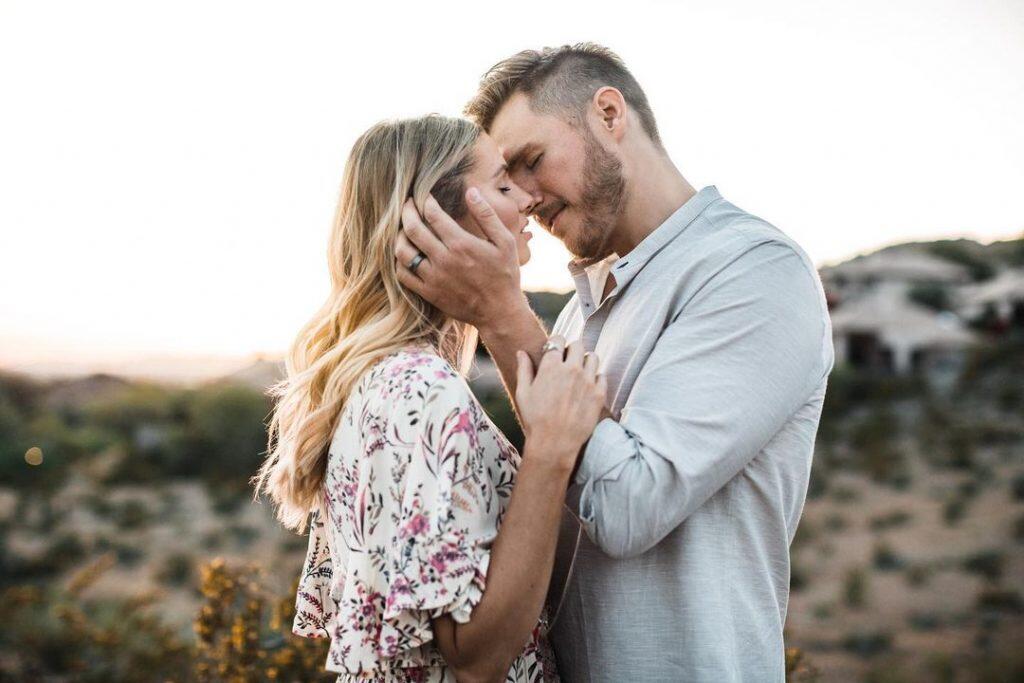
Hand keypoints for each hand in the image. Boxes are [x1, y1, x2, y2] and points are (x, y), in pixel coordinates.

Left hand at [395, 188, 525, 329]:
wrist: (500, 312)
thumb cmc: (505, 274)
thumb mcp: (505, 242)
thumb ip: (487, 215)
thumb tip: (471, 191)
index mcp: (461, 244)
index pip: (432, 214)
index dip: (425, 201)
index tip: (423, 196)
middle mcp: (444, 259)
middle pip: (412, 229)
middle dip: (407, 212)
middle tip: (407, 205)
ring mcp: (434, 278)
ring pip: (403, 252)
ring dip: (399, 236)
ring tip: (403, 228)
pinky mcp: (429, 293)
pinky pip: (403, 275)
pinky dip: (399, 262)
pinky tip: (404, 253)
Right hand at [514, 337, 607, 468]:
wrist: (554, 443)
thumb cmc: (535, 419)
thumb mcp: (523, 393)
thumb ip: (524, 369)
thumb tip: (522, 353)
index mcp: (551, 366)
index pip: (558, 340)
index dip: (556, 343)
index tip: (555, 350)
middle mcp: (571, 369)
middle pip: (578, 345)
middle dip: (572, 350)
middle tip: (568, 361)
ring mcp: (587, 381)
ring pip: (593, 357)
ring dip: (585, 361)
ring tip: (579, 372)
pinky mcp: (599, 394)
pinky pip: (602, 376)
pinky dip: (596, 378)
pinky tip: (588, 387)